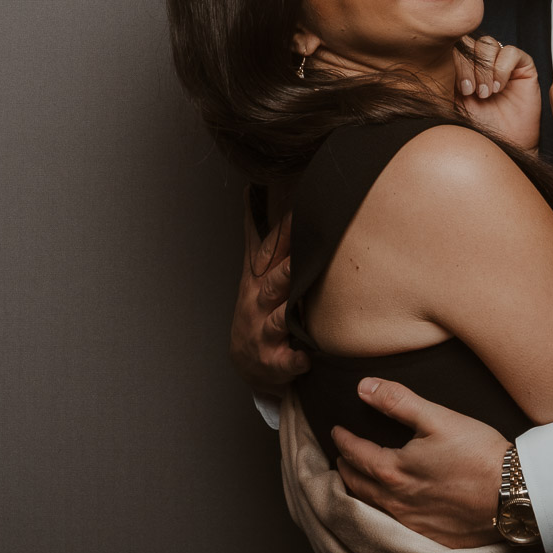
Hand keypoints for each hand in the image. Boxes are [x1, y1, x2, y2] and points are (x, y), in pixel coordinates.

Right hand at [230, 196, 304, 395]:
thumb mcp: (253, 270)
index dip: (284, 233)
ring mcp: (264, 332)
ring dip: (287, 313)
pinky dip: (294, 360)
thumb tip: (249, 191)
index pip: (271, 252)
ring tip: (298, 306)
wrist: (247, 360)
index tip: (300, 212)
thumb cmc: (256, 307)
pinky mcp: (273, 361)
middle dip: (286, 270)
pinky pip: (285, 361)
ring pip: (276, 320)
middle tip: (305, 254)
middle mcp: (259, 303)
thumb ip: (256, 233)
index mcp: (258, 279)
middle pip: (274, 283)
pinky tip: (305, 359)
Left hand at [331, 378, 508, 548]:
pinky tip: (389, 507)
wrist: (514, 495)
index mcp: (393, 470)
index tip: (336, 431)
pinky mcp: (430, 537)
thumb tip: (363, 387)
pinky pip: (394, 526)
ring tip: (357, 479)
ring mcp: (412, 523)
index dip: (342, 440)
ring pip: (371, 507)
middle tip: (340, 457)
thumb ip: (397, 401)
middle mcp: (396, 502)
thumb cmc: (478, 453)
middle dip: (344, 467)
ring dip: (358, 491)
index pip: (355, 454)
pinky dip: (382, 512)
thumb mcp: (438, 417)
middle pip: (356, 484)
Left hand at [453, 35, 539, 150]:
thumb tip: (430, 61)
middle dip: (467, 66)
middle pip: (468, 41)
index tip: (458, 89)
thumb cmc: (475, 129)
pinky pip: (511, 51)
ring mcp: (500, 62)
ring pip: (488, 43)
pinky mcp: (522, 66)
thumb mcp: (451, 104)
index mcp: (459, 66)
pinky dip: (502, 68)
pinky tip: (499, 88)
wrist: (500, 146)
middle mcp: (479, 61)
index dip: (453, 62)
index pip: (451, 47)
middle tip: (470, 92)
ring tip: (485, 93)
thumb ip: (442, 81)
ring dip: (485, 69)